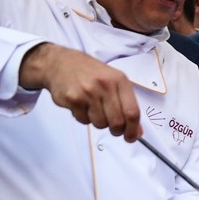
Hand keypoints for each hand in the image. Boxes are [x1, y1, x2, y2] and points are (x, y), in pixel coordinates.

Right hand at [18, 43, 142, 140]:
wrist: (62, 62)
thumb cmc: (91, 73)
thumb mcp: (114, 81)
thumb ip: (127, 104)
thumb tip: (137, 130)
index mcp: (119, 80)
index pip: (132, 112)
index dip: (133, 129)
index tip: (131, 137)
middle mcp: (105, 85)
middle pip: (117, 122)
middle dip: (116, 130)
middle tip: (113, 128)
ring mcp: (88, 92)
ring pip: (100, 124)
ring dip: (99, 122)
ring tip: (94, 108)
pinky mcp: (73, 99)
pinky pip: (84, 120)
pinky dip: (84, 117)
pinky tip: (82, 105)